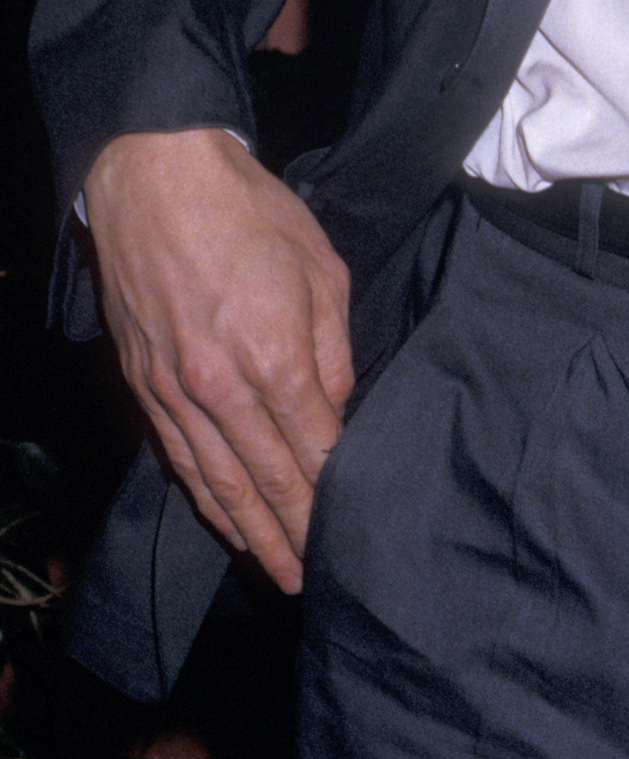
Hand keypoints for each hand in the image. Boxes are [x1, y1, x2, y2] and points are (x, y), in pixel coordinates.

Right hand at [84, 127, 352, 594]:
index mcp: (272, 354)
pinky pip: (177, 457)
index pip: (312, 447)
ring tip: (276, 573)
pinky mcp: (144, 384)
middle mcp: (219, 386)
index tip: (355, 527)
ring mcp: (174, 390)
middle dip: (293, 534)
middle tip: (316, 580)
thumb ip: (332, 348)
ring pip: (216, 481)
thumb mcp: (320, 266)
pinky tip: (222, 520)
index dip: (333, 492)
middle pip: (264, 480)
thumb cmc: (249, 212)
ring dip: (247, 533)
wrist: (156, 178)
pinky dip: (203, 497)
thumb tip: (335, 409)